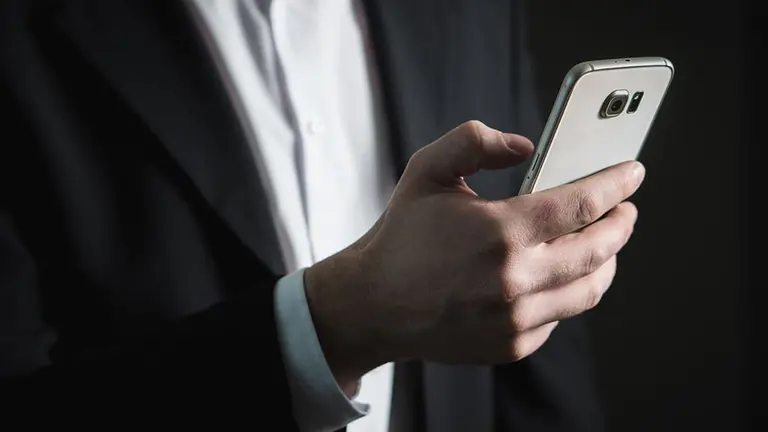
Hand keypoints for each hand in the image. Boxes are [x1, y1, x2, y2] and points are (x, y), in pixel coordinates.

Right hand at [304, 120, 644, 390]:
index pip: (582, 204)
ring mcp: (516, 318)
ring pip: (590, 289)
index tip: (632, 174)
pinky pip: (561, 315)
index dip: (615, 185)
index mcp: (499, 230)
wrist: (375, 304)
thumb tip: (526, 146)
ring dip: (606, 261)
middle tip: (625, 209)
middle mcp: (514, 279)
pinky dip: (569, 291)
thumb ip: (474, 141)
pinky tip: (556, 274)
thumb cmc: (402, 236)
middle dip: (622, 224)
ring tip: (601, 243)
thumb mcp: (427, 171)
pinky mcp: (512, 345)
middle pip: (599, 249)